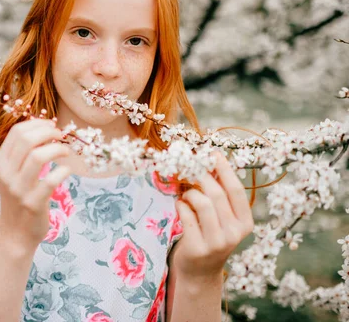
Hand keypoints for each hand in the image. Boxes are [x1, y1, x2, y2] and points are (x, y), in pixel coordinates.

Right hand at [0, 118, 71, 250]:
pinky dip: (63, 171)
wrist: (15, 234)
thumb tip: (46, 129)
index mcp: (0, 163)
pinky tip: (67, 171)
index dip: (37, 124)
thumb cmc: (19, 199)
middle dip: (48, 132)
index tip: (51, 125)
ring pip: (38, 156)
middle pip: (27, 140)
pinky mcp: (33, 203)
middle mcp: (6, 174)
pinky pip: (51, 180)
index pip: (16, 132)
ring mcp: (18, 189)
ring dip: (57, 149)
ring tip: (66, 152)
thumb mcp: (13, 175)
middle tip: (61, 136)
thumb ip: (23, 154)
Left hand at [172, 151, 253, 279]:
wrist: (200, 272)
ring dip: (189, 192)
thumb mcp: (223, 219)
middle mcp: (234, 233)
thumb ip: (221, 197)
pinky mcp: (197, 247)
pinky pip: (186, 216)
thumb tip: (212, 163)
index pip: (237, 190)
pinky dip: (180, 205)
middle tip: (190, 169)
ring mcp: (216, 242)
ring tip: (186, 194)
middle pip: (217, 194)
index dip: (224, 169)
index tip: (213, 153)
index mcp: (245, 223)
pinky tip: (180, 205)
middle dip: (201, 176)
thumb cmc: (210, 236)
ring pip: (202, 203)